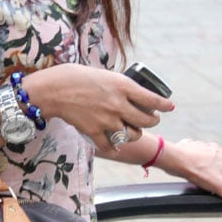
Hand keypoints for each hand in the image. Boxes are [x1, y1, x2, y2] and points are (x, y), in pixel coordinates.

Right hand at [27, 65, 174, 152]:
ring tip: (133, 131)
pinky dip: (113, 147)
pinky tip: (114, 147)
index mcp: (122, 85)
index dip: (164, 105)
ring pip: (132, 135)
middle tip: (152, 120)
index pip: (153, 98)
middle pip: (146, 120)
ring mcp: (107, 120)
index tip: (169, 107)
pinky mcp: (94, 131)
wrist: (52, 90)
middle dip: (153, 122)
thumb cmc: (73, 76)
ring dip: (135, 134)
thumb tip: (126, 91)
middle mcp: (118, 104)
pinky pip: (110, 145)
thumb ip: (116, 85)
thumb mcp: (102, 73)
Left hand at [157, 138, 221, 217]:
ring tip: (207, 180)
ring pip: (212, 159)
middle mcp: (217, 149)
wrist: (175, 159)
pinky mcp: (191, 146)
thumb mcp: (221, 188)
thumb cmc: (198, 171)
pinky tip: (194, 170)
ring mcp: (203, 146)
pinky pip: (197, 154)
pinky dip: (198, 162)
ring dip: (212, 168)